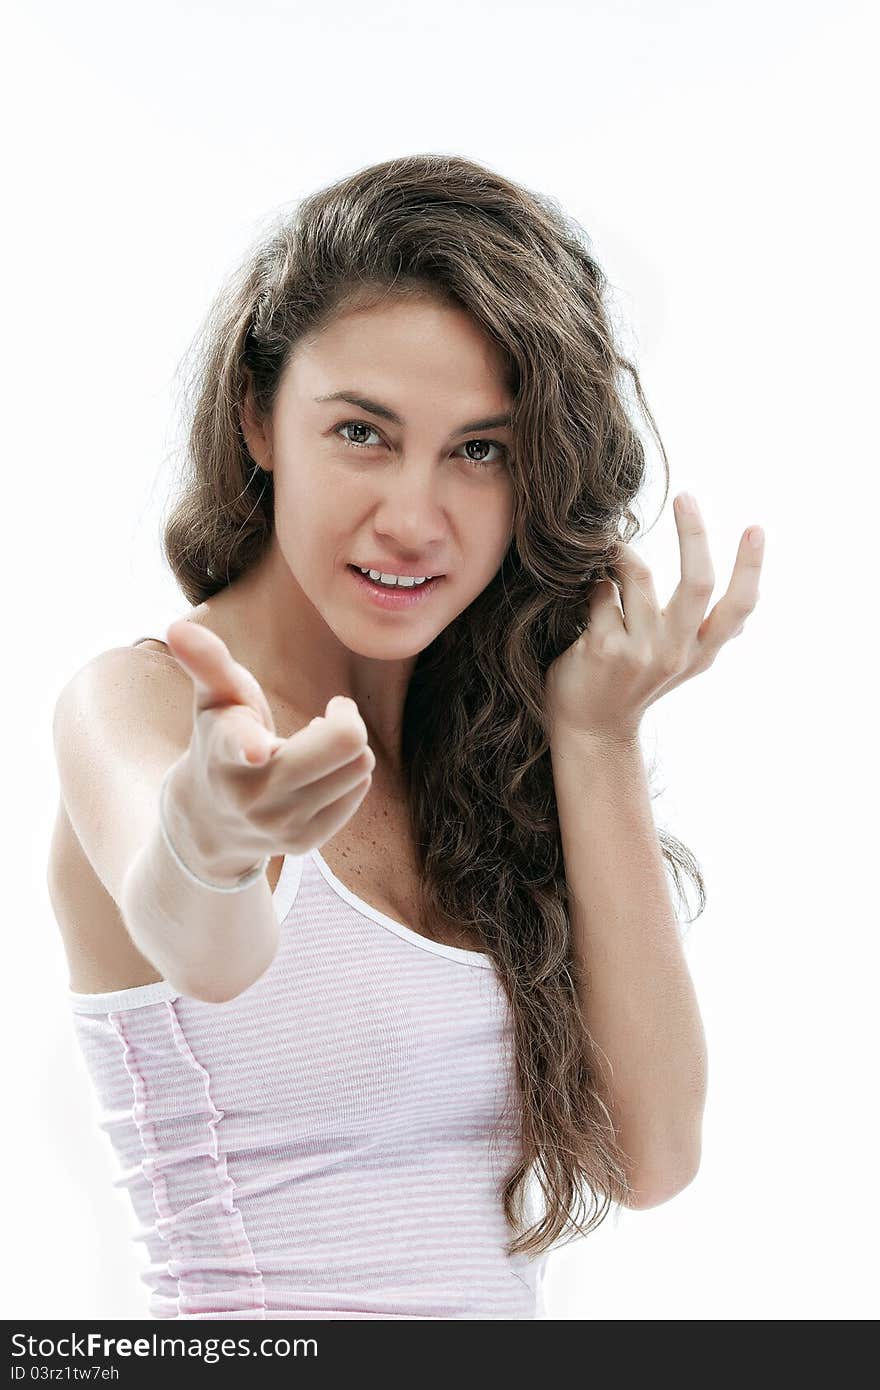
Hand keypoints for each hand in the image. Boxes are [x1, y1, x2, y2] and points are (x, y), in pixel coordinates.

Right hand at [161, 620, 375, 884]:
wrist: (209, 820)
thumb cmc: (220, 739)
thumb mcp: (214, 699)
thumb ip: (206, 662)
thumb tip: (178, 626)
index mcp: (225, 749)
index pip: (239, 745)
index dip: (250, 745)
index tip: (257, 750)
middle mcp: (253, 793)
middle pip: (345, 743)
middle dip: (347, 718)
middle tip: (331, 712)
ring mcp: (281, 824)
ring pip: (360, 765)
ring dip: (348, 747)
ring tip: (316, 746)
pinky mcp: (306, 842)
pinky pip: (360, 789)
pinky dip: (350, 773)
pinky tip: (319, 773)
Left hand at [543, 493, 763, 745]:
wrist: (590, 730)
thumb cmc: (632, 686)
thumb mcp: (679, 668)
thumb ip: (704, 639)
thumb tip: (744, 621)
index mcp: (700, 652)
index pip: (738, 608)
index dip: (750, 567)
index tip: (755, 528)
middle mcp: (677, 653)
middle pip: (698, 584)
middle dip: (695, 534)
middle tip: (686, 497)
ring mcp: (640, 653)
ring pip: (638, 576)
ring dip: (620, 557)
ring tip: (608, 559)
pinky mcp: (603, 649)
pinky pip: (599, 591)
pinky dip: (591, 586)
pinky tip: (583, 600)